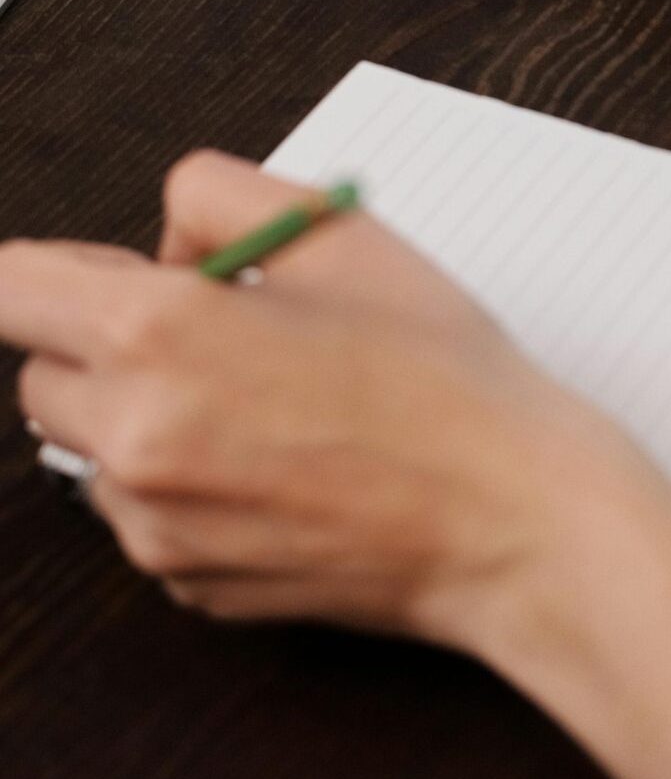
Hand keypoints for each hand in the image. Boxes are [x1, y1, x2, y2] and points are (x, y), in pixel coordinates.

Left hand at [2, 154, 670, 778]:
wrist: (512, 516)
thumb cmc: (445, 378)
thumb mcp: (347, 232)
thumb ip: (223, 195)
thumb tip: (165, 240)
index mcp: (161, 334)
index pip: (12, 287)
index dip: (54, 271)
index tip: (96, 274)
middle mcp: (134, 437)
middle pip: (41, 373)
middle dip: (109, 342)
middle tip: (223, 329)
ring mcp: (153, 525)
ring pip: (94, 448)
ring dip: (149, 414)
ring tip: (273, 401)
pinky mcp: (183, 584)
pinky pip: (144, 513)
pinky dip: (188, 482)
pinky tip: (287, 462)